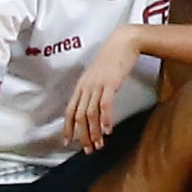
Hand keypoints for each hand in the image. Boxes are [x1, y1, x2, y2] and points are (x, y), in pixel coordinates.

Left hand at [64, 28, 146, 156]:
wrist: (124, 41)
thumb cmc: (113, 57)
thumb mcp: (98, 74)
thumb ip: (93, 88)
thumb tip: (93, 104)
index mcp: (81, 85)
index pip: (69, 110)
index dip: (67, 128)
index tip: (68, 142)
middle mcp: (86, 86)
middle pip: (79, 116)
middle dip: (82, 136)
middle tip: (88, 149)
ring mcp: (97, 85)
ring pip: (90, 114)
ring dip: (94, 132)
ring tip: (99, 144)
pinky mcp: (110, 83)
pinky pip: (105, 105)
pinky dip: (105, 119)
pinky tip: (108, 130)